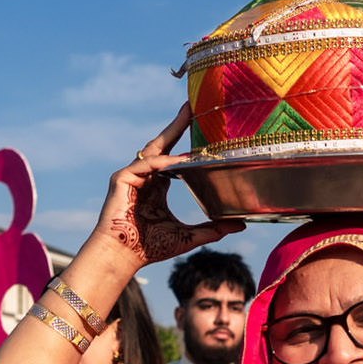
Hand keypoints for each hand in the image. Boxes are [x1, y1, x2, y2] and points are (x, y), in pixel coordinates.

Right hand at [83, 105, 242, 272]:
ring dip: (171, 132)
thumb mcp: (189, 235)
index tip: (202, 129)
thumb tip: (241, 224)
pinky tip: (177, 161)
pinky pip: (146, 164)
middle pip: (163, 144)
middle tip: (192, 106)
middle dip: (177, 125)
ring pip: (154, 148)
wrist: (123, 257)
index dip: (186, 144)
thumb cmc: (150, 248)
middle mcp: (145, 177)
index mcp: (157, 186)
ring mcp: (132, 176)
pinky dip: (162, 162)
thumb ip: (213, 229)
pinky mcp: (121, 178)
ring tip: (188, 117)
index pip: (173, 157)